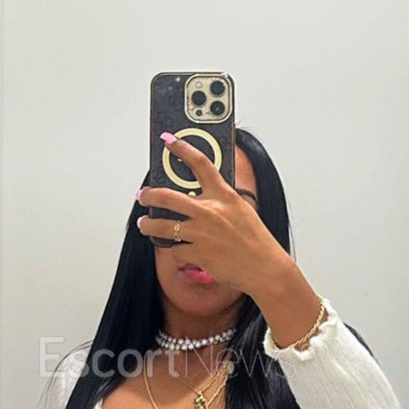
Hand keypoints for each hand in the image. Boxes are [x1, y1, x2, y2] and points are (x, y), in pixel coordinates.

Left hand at [136, 133, 284, 294]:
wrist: (265, 268)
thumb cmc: (255, 240)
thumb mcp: (241, 210)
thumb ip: (220, 201)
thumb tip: (197, 198)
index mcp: (224, 196)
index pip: (201, 164)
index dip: (182, 148)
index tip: (168, 140)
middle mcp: (211, 211)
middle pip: (167, 196)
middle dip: (149, 194)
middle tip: (143, 195)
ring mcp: (202, 233)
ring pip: (161, 225)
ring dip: (148, 224)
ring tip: (144, 224)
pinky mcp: (198, 253)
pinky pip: (176, 250)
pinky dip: (177, 251)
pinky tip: (182, 251)